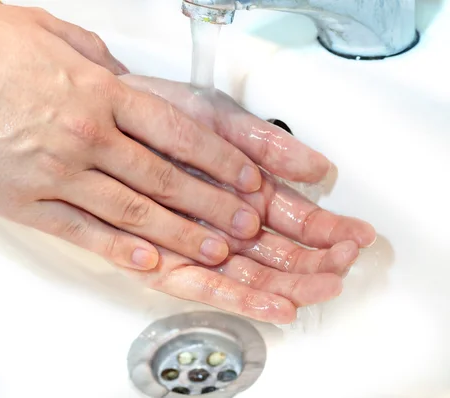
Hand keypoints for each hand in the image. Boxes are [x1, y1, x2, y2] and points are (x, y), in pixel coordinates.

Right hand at [0, 1, 266, 269]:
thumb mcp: (52, 34)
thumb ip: (97, 60)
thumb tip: (125, 77)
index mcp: (99, 90)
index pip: (179, 133)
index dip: (220, 161)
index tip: (246, 180)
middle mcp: (86, 134)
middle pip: (165, 179)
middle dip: (213, 206)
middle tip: (246, 228)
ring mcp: (55, 171)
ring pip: (132, 210)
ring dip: (179, 234)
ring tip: (214, 253)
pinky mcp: (22, 200)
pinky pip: (81, 229)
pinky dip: (118, 246)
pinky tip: (147, 261)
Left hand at [117, 75, 376, 322]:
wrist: (108, 116)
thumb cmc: (160, 114)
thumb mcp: (221, 119)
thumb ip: (267, 144)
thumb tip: (318, 170)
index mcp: (243, 189)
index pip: (294, 218)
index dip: (327, 229)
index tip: (356, 236)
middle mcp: (223, 221)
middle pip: (277, 254)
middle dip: (315, 262)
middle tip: (344, 266)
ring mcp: (196, 243)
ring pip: (249, 274)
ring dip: (288, 284)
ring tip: (322, 288)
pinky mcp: (162, 260)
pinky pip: (203, 284)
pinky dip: (239, 296)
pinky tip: (274, 305)